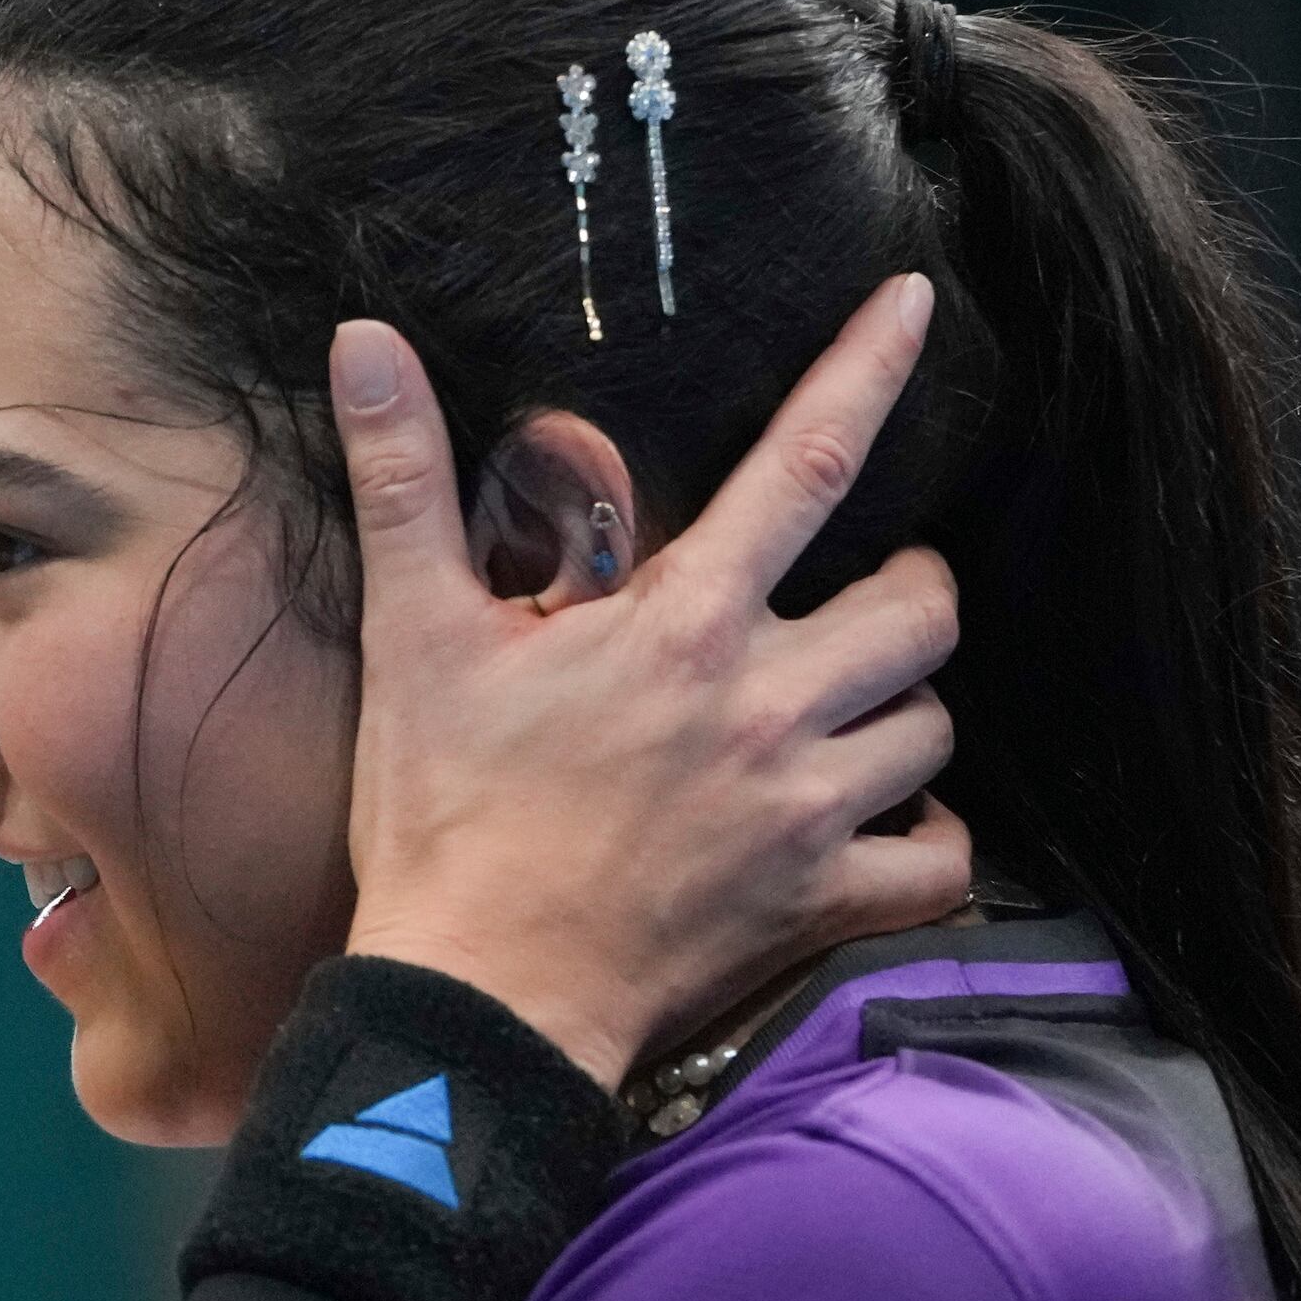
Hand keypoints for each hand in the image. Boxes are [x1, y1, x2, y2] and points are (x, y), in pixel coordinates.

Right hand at [334, 275, 971, 1082]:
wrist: (474, 996)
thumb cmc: (441, 817)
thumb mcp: (411, 636)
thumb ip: (404, 481)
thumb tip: (364, 343)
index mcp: (684, 627)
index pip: (806, 466)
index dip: (867, 373)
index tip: (915, 304)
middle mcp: (770, 706)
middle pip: (920, 608)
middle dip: (909, 581)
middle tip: (865, 584)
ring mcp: (806, 810)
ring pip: (935, 724)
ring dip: (910, 702)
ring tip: (861, 699)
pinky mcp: (817, 901)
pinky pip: (936, 858)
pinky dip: (929, 833)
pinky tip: (892, 816)